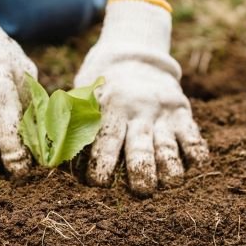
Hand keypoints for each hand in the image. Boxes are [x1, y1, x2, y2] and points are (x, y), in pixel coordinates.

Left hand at [74, 0, 207, 195]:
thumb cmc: (101, 85)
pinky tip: (192, 166)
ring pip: (168, 146)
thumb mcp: (83, 94)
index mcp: (109, 107)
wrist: (134, 54)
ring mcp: (162, 112)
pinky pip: (193, 136)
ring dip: (169, 169)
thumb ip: (70, 121)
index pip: (105, 139)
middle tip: (141, 191)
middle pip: (140, 147)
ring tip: (168, 184)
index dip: (101, 164)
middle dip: (140, 172)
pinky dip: (196, 153)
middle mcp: (137, 110)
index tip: (97, 183)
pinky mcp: (182, 112)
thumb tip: (50, 156)